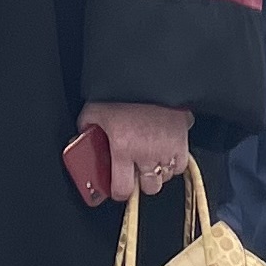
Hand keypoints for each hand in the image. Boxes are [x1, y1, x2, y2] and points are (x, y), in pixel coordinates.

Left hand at [77, 99, 195, 198]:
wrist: (153, 74)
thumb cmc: (125, 90)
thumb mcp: (96, 108)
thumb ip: (87, 125)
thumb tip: (82, 135)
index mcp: (124, 149)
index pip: (123, 189)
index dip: (119, 191)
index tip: (118, 187)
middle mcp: (147, 154)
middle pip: (149, 188)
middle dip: (141, 181)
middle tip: (135, 170)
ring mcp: (168, 148)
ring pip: (166, 176)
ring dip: (157, 171)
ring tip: (150, 159)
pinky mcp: (183, 139)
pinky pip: (181, 163)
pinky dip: (174, 161)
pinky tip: (165, 151)